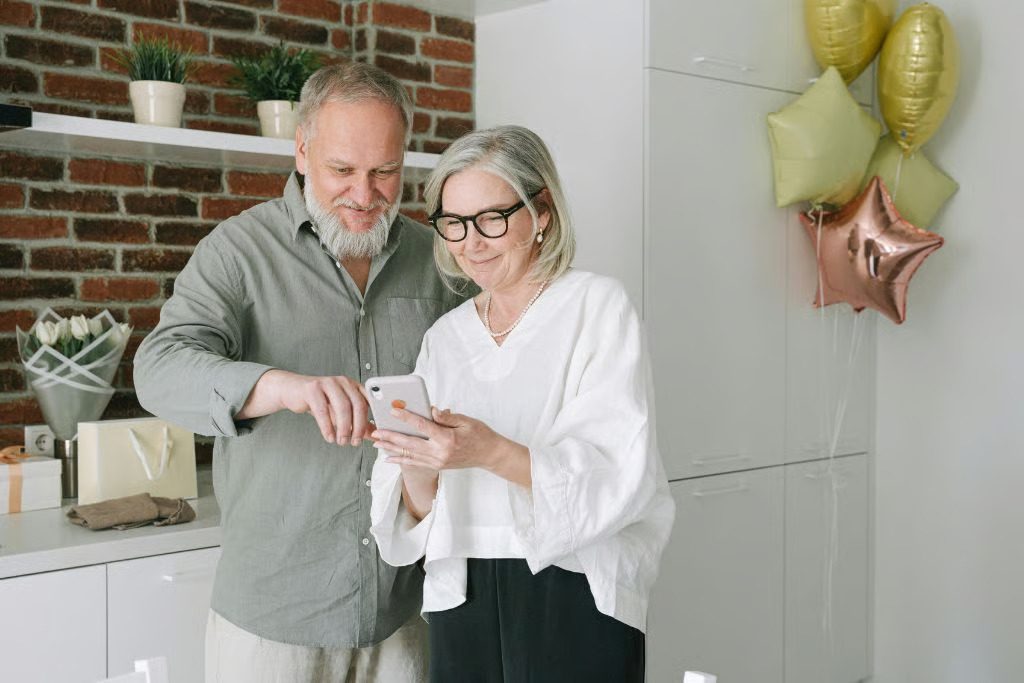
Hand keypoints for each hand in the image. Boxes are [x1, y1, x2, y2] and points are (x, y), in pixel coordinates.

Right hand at [255, 369, 370, 445]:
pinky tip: (329, 436)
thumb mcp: (339, 412)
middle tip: (354, 442)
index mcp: (352, 385)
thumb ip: (356, 422)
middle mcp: (343, 382)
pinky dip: (327, 427)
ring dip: (344, 428)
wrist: (291, 391)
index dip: (371, 418)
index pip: (368, 401)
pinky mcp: (312, 389)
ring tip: (341, 441)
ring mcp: (328, 383)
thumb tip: (372, 435)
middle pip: (357, 405)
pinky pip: (323, 410)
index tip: (371, 435)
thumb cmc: (318, 401)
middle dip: (358, 427)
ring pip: (342, 407)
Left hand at [371, 407, 502, 471]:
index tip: (393, 411)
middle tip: (375, 432)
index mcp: (447, 439)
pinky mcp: (436, 466)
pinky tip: (389, 458)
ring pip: (409, 455)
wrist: (489, 455)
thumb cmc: (480, 435)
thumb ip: (446, 417)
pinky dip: (400, 460)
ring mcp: (437, 462)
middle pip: (409, 444)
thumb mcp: (466, 421)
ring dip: (391, 449)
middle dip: (390, 437)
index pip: (422, 426)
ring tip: (376, 443)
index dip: (406, 418)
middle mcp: (439, 453)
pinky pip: (414, 463)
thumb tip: (431, 410)